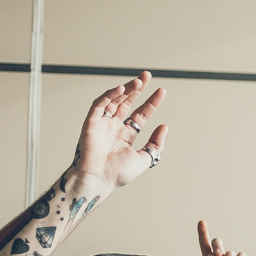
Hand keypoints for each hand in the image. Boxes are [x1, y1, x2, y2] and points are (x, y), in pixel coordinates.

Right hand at [70, 72, 168, 190]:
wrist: (98, 179)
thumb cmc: (118, 174)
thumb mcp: (145, 158)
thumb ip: (155, 144)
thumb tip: (165, 126)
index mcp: (126, 136)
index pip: (141, 114)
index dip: (151, 102)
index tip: (162, 91)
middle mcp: (114, 127)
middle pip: (127, 103)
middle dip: (137, 89)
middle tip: (147, 76)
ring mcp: (102, 124)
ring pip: (115, 100)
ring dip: (126, 89)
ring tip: (139, 81)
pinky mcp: (91, 122)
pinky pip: (100, 104)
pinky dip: (110, 95)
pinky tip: (122, 89)